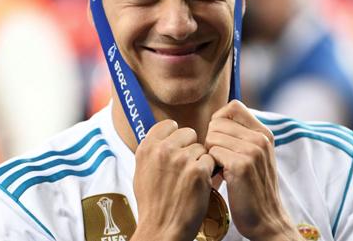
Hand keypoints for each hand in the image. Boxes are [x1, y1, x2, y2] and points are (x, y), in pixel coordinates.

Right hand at [131, 120, 214, 240]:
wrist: (161, 228)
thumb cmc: (152, 204)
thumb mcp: (141, 171)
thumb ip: (153, 151)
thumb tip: (165, 137)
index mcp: (147, 147)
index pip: (169, 125)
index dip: (176, 136)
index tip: (178, 147)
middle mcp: (163, 150)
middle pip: (188, 133)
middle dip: (190, 147)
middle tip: (186, 166)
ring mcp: (181, 159)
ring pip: (201, 148)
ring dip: (200, 161)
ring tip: (190, 179)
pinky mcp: (198, 171)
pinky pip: (210, 161)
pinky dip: (208, 172)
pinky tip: (199, 184)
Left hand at [205, 101, 302, 240]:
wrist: (266, 219)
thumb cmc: (252, 187)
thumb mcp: (254, 155)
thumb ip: (241, 136)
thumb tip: (215, 119)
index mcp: (264, 133)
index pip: (233, 106)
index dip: (219, 119)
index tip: (219, 138)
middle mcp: (260, 138)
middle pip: (218, 122)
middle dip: (211, 139)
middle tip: (218, 158)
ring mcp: (252, 151)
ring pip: (212, 136)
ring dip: (209, 153)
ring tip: (219, 168)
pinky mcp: (242, 165)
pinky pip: (212, 153)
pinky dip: (210, 165)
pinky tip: (219, 177)